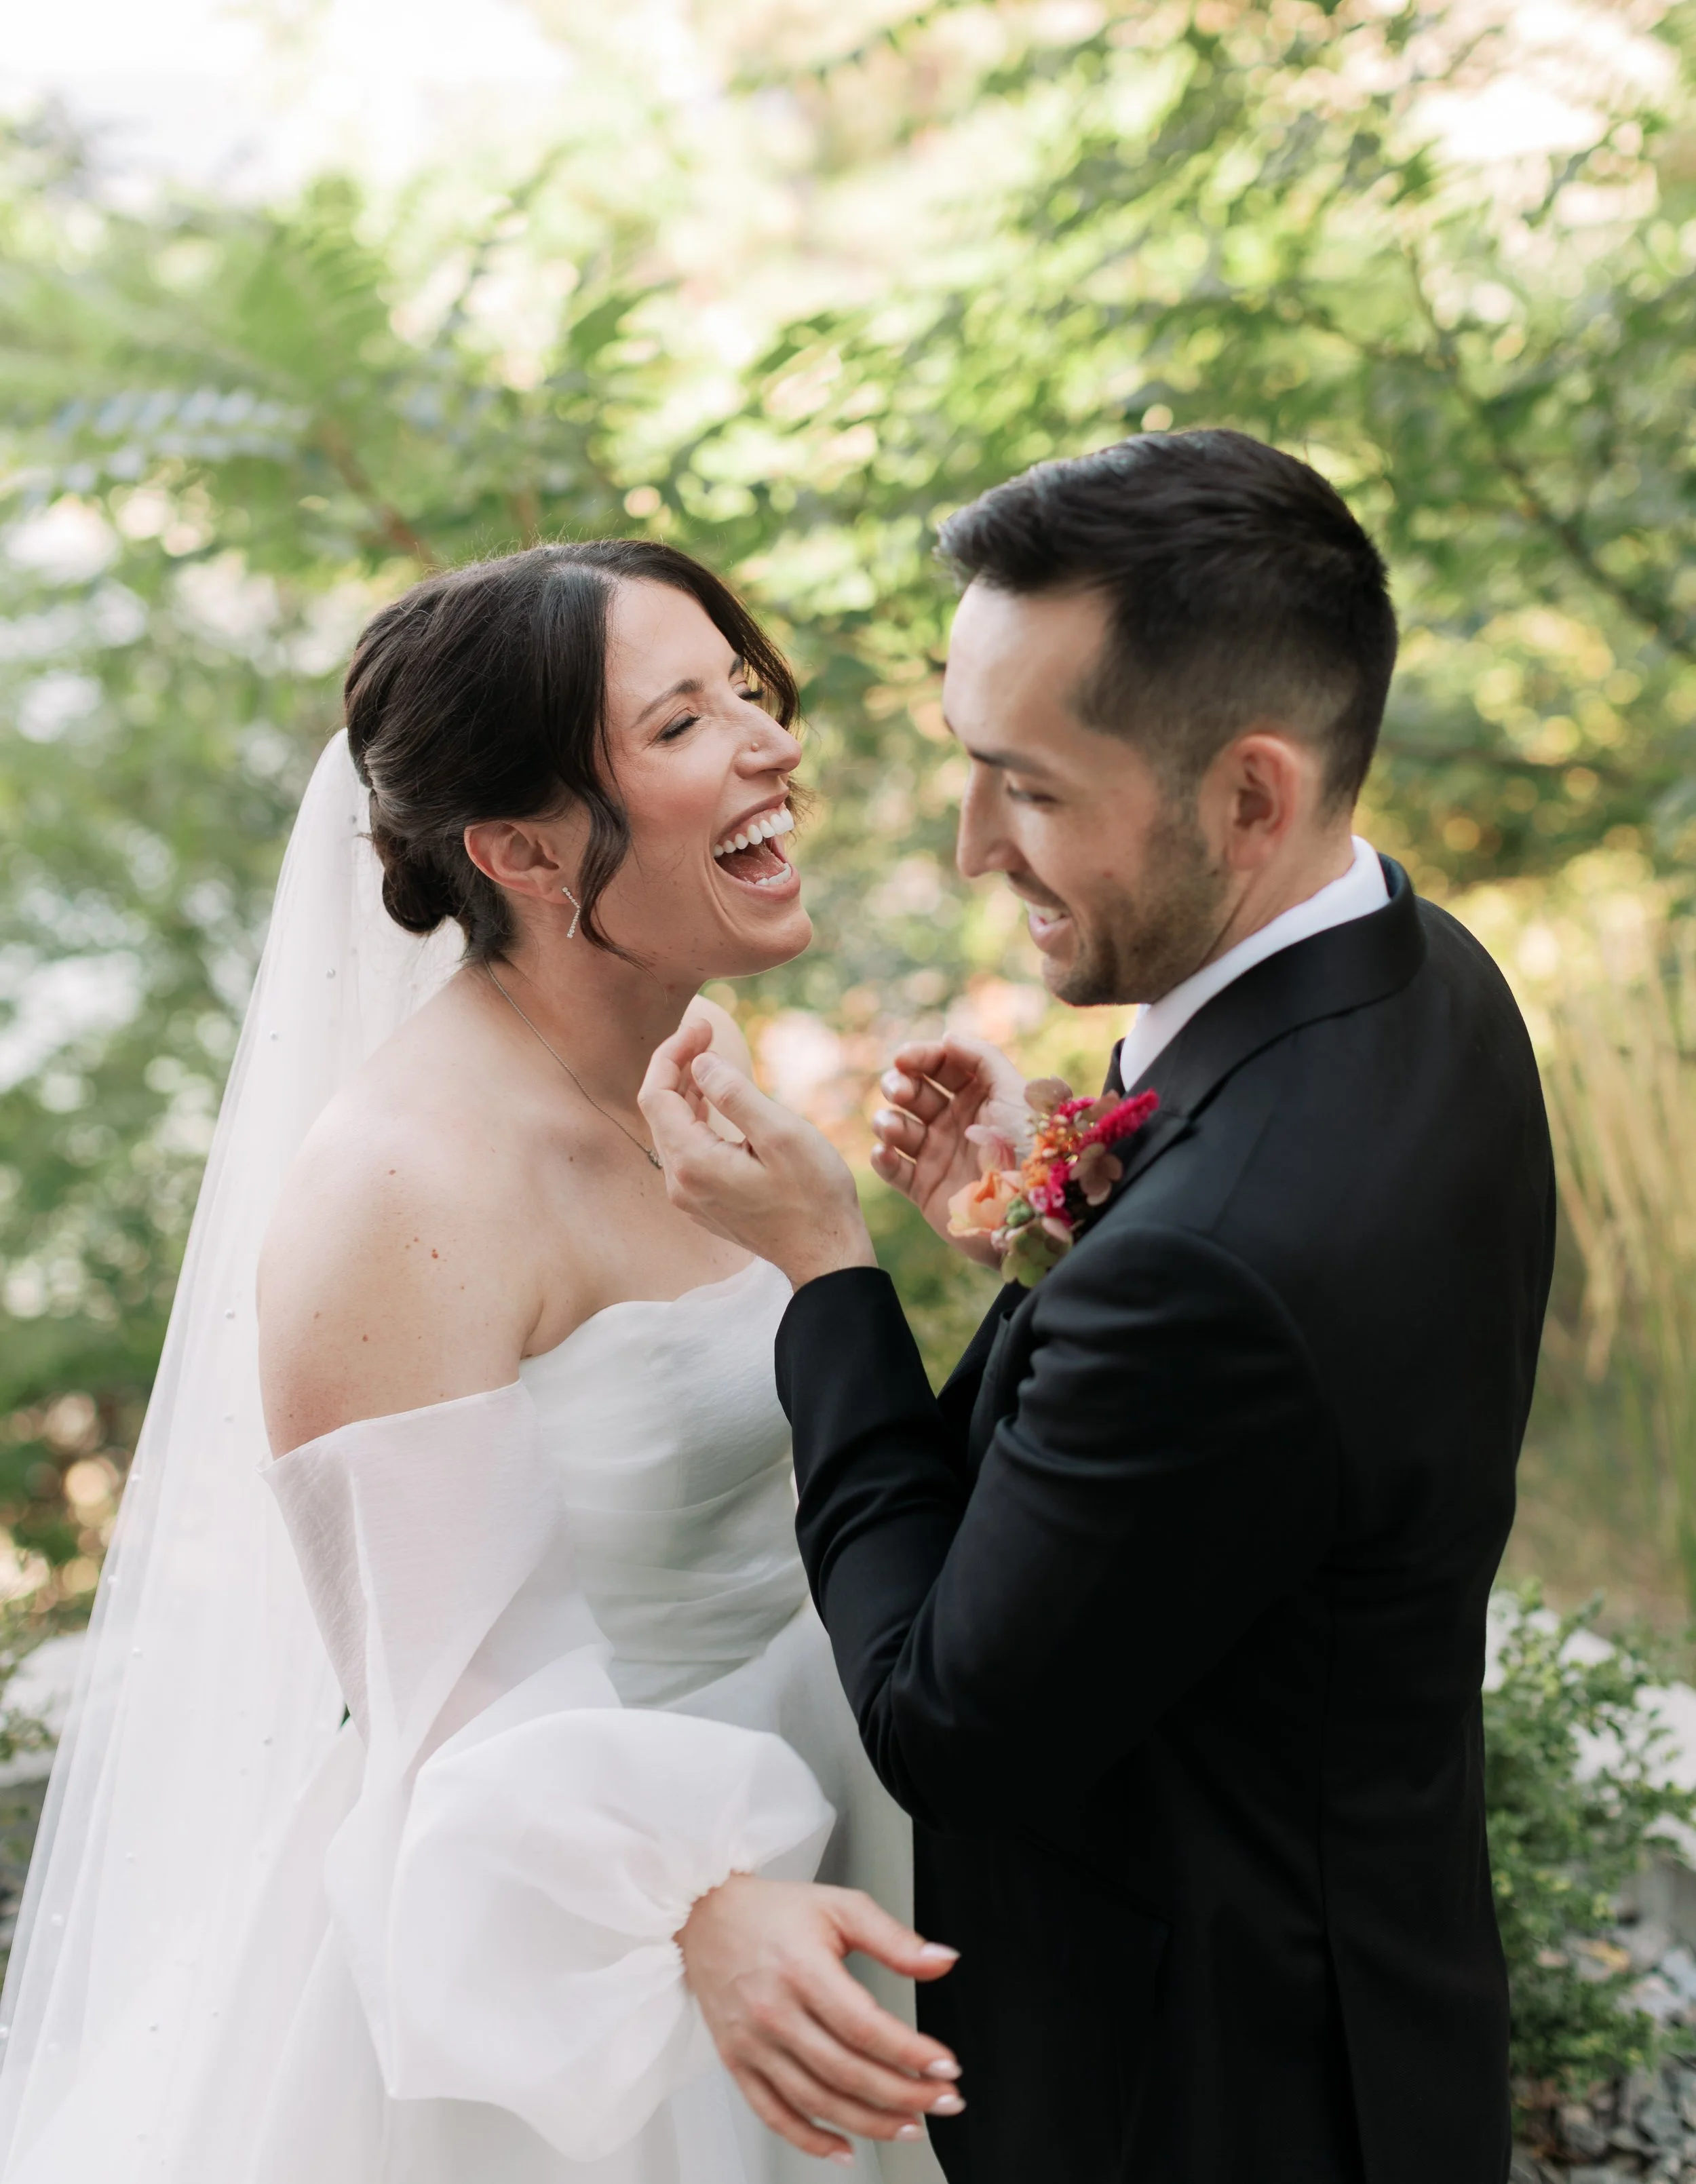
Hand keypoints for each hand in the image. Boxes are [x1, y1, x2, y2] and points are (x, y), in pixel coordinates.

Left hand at [640, 1019, 877, 1289]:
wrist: (825, 1256)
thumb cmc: (814, 1196)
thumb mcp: (781, 1134)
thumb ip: (735, 1094)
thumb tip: (700, 1062)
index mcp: (692, 1162)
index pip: (655, 1094)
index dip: (672, 1053)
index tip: (704, 1026)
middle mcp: (679, 1182)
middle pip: (658, 1110)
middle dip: (678, 1066)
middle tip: (708, 1033)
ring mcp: (689, 1196)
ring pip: (671, 1130)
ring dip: (686, 1091)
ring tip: (711, 1058)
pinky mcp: (704, 1203)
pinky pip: (686, 1150)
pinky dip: (695, 1118)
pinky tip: (715, 1102)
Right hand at [677, 1874, 962, 2163]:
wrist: (704, 1916)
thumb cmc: (774, 1911)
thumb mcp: (840, 1908)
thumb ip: (895, 1939)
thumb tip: (943, 1961)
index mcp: (802, 1969)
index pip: (864, 2027)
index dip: (911, 2053)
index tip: (946, 2066)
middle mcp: (774, 2012)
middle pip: (846, 2071)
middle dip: (903, 2094)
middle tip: (943, 2100)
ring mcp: (752, 2043)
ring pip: (816, 2100)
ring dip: (869, 2123)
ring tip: (910, 2125)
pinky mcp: (736, 2061)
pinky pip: (773, 2114)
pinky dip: (809, 2139)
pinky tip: (844, 2148)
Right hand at [869, 1036, 1031, 1266]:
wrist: (1036, 1210)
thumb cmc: (1032, 1147)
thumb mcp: (1017, 1092)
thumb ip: (983, 1057)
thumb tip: (946, 1037)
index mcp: (978, 1095)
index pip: (939, 1065)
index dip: (919, 1057)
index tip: (904, 1058)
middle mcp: (955, 1122)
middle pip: (913, 1092)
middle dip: (899, 1086)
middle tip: (898, 1092)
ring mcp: (938, 1155)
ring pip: (896, 1128)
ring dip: (887, 1122)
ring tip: (892, 1128)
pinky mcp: (925, 1188)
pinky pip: (893, 1170)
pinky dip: (882, 1159)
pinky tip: (885, 1152)